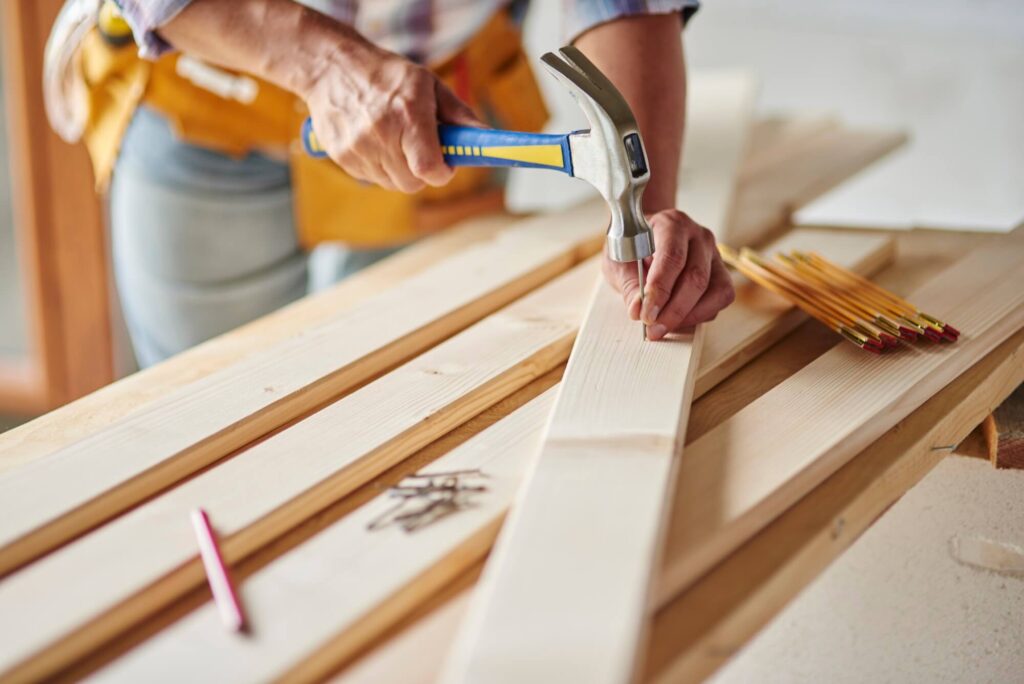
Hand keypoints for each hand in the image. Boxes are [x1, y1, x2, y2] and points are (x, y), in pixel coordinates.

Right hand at [304, 43, 479, 191]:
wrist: (331, 67)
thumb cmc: (387, 75)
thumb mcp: (428, 84)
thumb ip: (458, 115)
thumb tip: (486, 136)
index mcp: (408, 114)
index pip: (428, 168)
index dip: (442, 173)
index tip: (446, 165)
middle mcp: (381, 133)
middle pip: (412, 183)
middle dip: (423, 171)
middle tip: (421, 149)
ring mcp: (358, 147)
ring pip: (392, 183)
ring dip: (401, 170)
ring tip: (395, 140)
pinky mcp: (341, 156)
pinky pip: (372, 178)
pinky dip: (379, 166)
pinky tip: (374, 140)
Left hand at [602, 209, 734, 340]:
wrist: (644, 234)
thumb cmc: (631, 246)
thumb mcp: (618, 260)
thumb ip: (628, 284)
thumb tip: (638, 311)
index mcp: (672, 224)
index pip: (672, 258)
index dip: (660, 290)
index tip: (646, 315)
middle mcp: (699, 237)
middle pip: (696, 278)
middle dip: (674, 310)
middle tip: (653, 329)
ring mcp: (714, 255)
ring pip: (716, 291)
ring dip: (690, 316)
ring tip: (664, 327)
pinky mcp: (720, 273)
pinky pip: (720, 299)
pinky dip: (700, 315)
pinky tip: (678, 320)